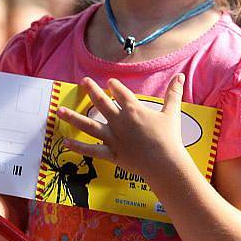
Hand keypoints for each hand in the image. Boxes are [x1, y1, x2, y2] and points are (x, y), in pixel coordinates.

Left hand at [56, 74, 186, 183]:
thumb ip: (174, 94)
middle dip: (91, 91)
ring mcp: (113, 137)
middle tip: (83, 82)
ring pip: (89, 125)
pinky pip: (91, 150)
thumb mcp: (171, 113)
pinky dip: (78, 147)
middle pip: (101, 103)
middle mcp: (119, 121)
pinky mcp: (111, 153)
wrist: (165, 163)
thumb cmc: (169, 138)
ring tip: (60, 110)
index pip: (120, 93)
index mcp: (133, 110)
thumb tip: (181, 76)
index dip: (114, 86)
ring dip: (73, 117)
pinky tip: (65, 142)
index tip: (109, 83)